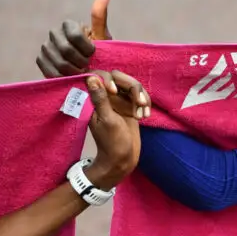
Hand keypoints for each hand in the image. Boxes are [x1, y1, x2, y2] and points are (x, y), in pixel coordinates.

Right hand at [37, 0, 111, 77]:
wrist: (90, 68)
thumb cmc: (100, 51)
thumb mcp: (103, 36)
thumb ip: (100, 17)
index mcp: (69, 25)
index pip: (75, 36)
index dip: (87, 49)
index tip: (94, 54)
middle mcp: (54, 33)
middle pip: (66, 50)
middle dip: (81, 62)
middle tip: (89, 67)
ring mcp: (45, 46)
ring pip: (58, 62)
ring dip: (74, 71)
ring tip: (83, 73)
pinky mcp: (41, 60)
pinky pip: (50, 70)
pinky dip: (63, 76)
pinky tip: (72, 77)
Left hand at [84, 69, 150, 190]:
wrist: (122, 159)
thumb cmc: (112, 142)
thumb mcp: (107, 119)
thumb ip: (100, 99)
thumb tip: (90, 78)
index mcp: (96, 99)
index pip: (101, 75)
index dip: (110, 79)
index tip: (114, 92)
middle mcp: (107, 97)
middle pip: (120, 78)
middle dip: (133, 88)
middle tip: (140, 103)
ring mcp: (119, 101)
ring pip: (132, 86)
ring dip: (142, 97)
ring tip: (144, 113)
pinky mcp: (130, 107)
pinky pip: (140, 96)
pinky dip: (145, 104)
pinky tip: (145, 116)